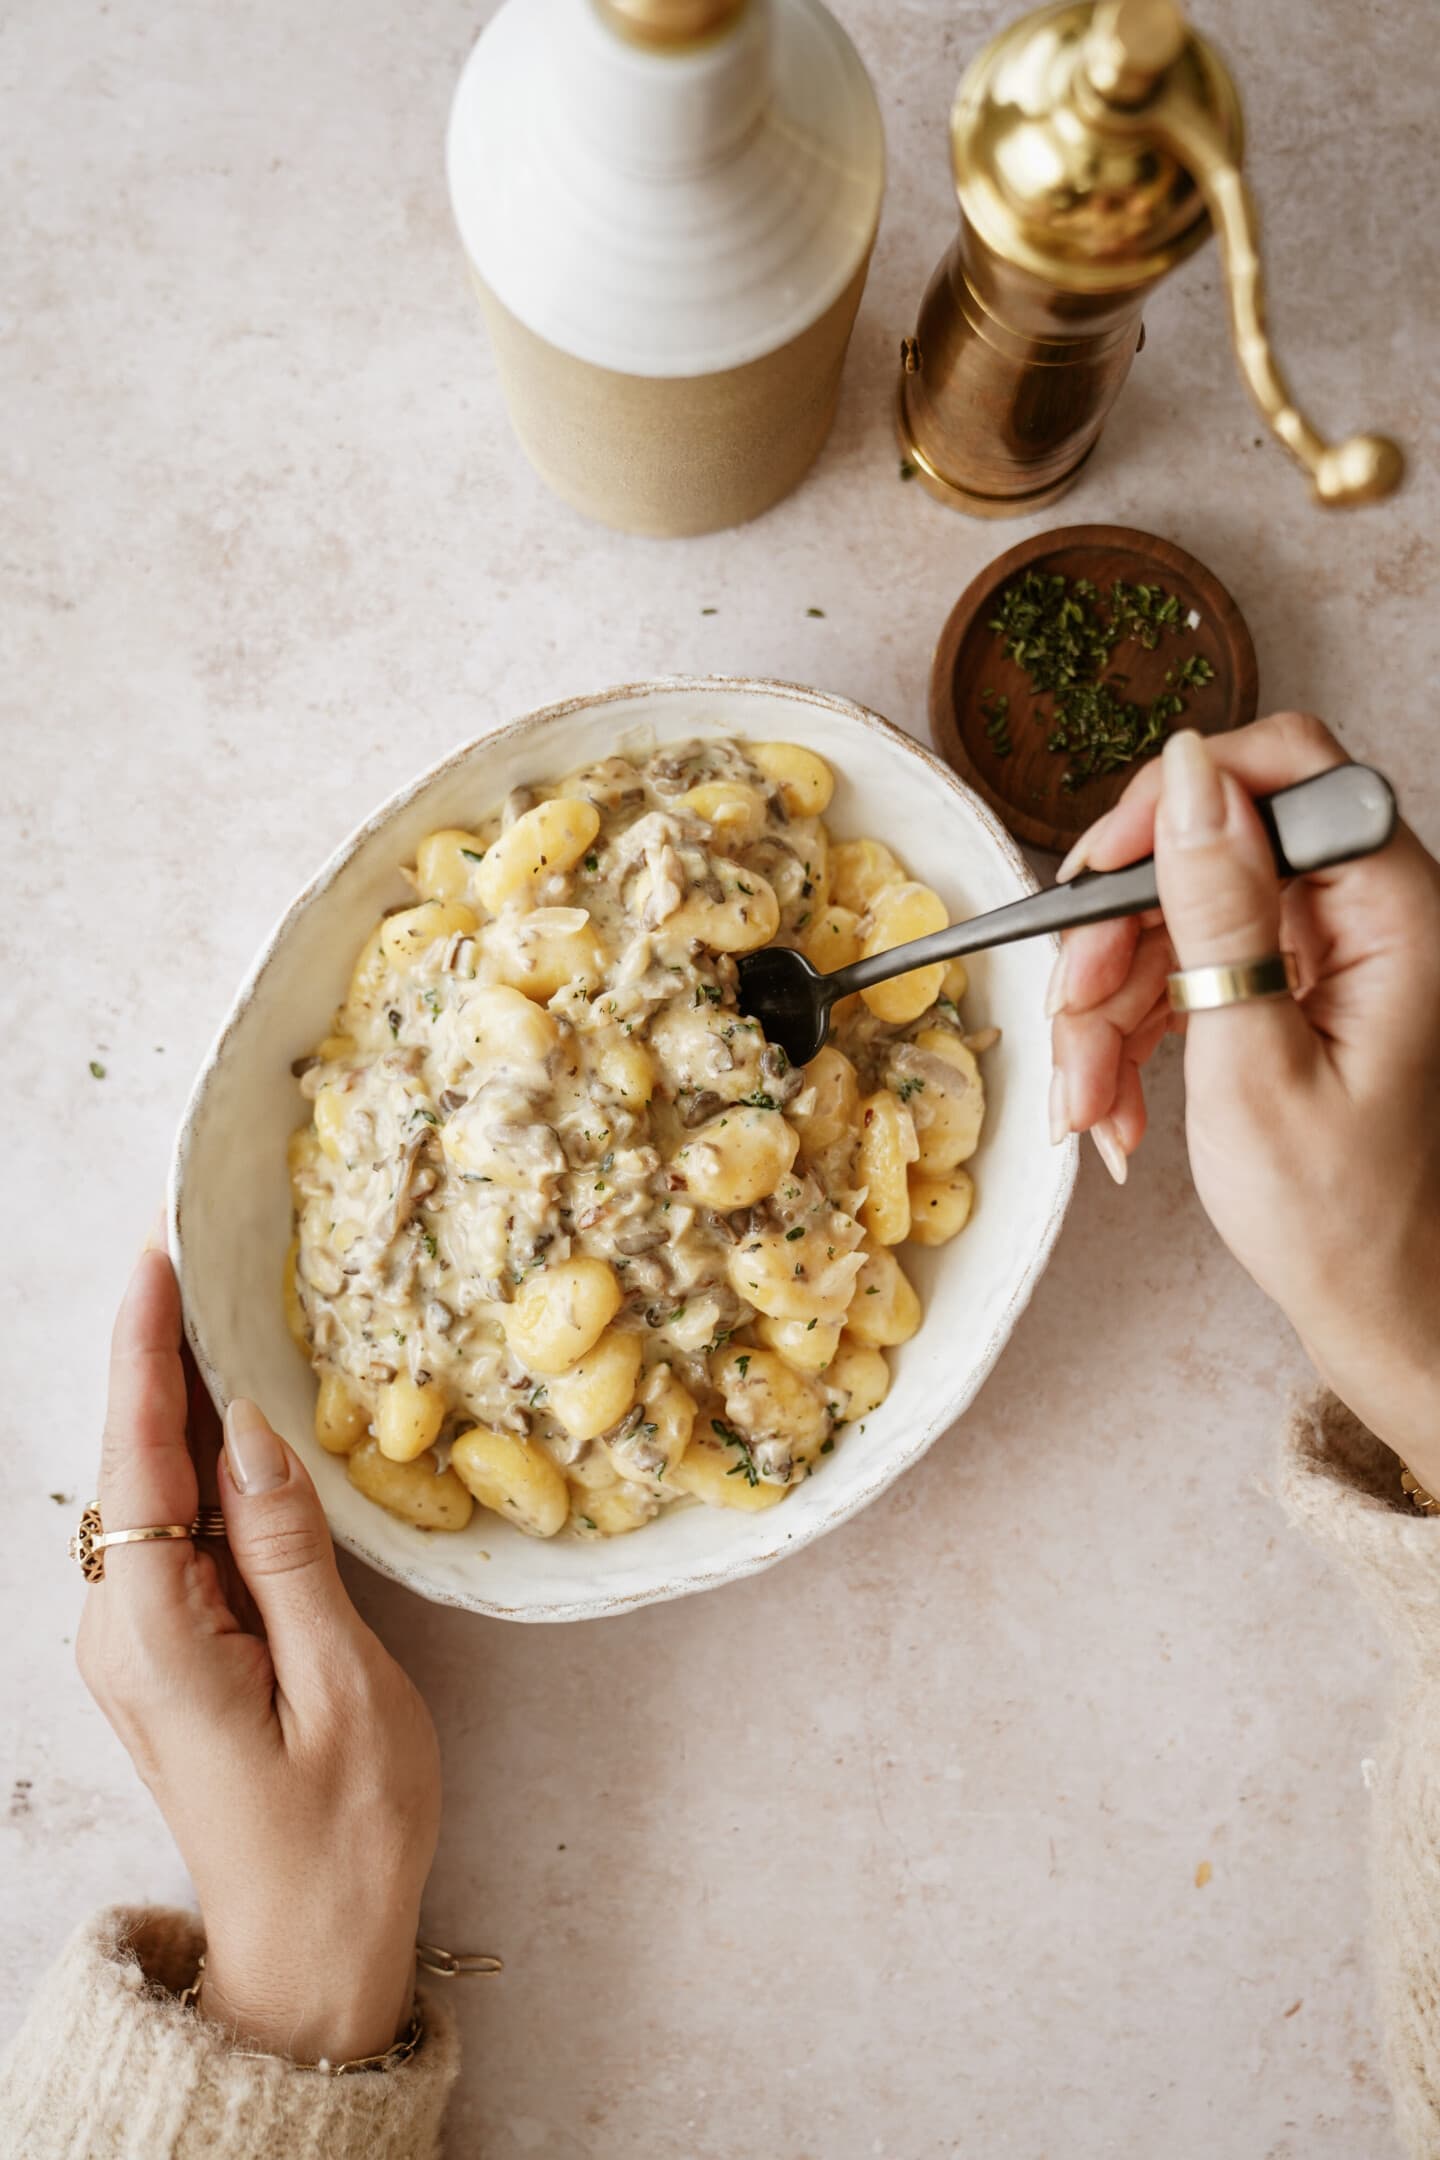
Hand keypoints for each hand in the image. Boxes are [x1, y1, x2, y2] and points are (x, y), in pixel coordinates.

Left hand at [76, 1243, 440, 2062]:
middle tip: (200, 1249)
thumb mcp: (341, 1687)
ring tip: (226, 1306)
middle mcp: (121, 1630)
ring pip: (156, 1491)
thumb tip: (252, 1428)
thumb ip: (289, 1553)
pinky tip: (245, 1420)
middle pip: (135, 1460)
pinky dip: (207, 1463)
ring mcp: (137, 1642)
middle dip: (163, 1352)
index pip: (137, 1459)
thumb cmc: (343, 1833)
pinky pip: (180, 1531)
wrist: (309, 1952)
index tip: (158, 1254)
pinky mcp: (168, 1651)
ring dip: (188, 1402)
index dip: (147, 1350)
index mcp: (155, 1636)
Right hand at [1048, 713, 1439, 1479]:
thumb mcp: (1252, 1061)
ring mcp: (1328, 952)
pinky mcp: (1292, 988)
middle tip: (1072, 1020)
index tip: (1096, 874)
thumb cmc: (1342, 1216)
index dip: (1176, 802)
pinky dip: (1134, 1034)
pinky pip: (1186, 971)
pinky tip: (1113, 1106)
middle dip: (1117, 939)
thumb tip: (1185, 774)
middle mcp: (1368, 912)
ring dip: (1108, 1008)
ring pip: (1178, 919)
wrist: (1380, 1310)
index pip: (1284, 769)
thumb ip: (1218, 907)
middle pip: (1208, 851)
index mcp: (1394, 910)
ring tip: (1088, 1104)